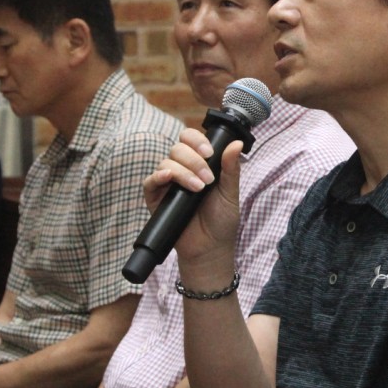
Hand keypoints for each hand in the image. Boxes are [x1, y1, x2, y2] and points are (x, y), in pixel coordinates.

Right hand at [140, 129, 244, 268]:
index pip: (190, 139)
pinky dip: (158, 177)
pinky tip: (168, 178)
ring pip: (166, 162)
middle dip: (194, 160)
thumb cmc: (221, 221)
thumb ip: (230, 168)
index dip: (197, 140)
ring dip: (183, 172)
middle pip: (178, 148)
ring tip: (198, 189)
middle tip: (207, 179)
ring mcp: (167, 184)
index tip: (209, 153)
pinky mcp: (155, 199)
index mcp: (199, 164)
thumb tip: (237, 143)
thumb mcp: (230, 192)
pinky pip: (150, 182)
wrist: (210, 248)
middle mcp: (181, 170)